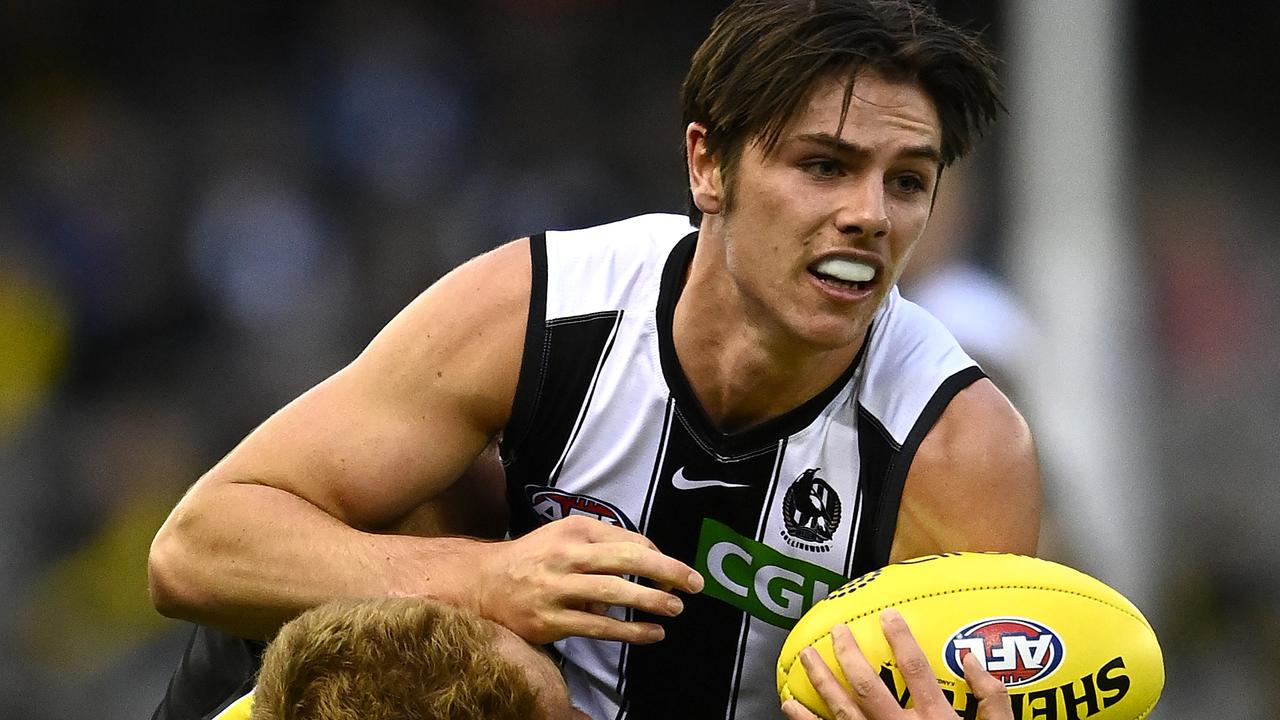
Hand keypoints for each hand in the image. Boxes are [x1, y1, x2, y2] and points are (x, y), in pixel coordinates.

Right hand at [475, 515, 703, 644]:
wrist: (484, 583)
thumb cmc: (535, 558)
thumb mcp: (565, 536)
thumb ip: (604, 544)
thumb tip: (649, 561)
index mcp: (573, 531)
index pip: (628, 540)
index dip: (658, 555)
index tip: (676, 570)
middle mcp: (565, 556)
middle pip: (625, 560)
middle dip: (666, 571)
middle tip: (695, 583)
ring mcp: (557, 589)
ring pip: (614, 593)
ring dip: (651, 601)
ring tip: (676, 608)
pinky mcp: (550, 621)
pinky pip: (598, 627)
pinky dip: (630, 631)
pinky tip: (652, 633)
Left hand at [781, 609, 1011, 719]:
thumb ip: (991, 701)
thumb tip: (972, 660)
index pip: (916, 671)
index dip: (902, 640)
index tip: (888, 616)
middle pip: (868, 686)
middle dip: (848, 654)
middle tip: (837, 632)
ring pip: (842, 710)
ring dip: (821, 681)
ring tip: (806, 656)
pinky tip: (789, 705)